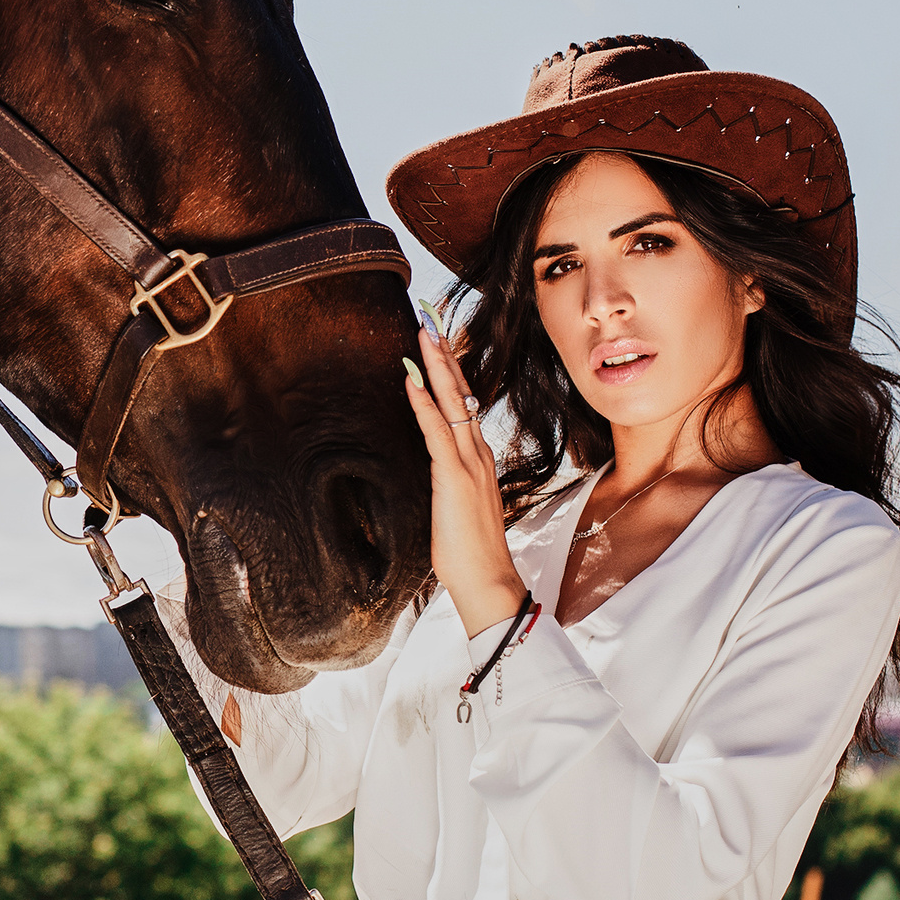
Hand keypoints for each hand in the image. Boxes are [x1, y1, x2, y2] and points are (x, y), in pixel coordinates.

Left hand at [403, 322, 528, 637]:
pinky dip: (423, 402)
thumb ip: (452, 484)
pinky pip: (437, 431)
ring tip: (422, 333)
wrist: (488, 581)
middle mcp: (478, 454)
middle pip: (460, 393)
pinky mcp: (455, 477)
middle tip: (429, 319)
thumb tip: (440, 473)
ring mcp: (469, 464)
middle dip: (444, 354)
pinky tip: (411, 380)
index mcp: (478, 459)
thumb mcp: (459, 508)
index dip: (450, 373)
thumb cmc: (470, 552)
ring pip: (452, 403)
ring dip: (435, 366)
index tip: (438, 343)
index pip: (463, 405)